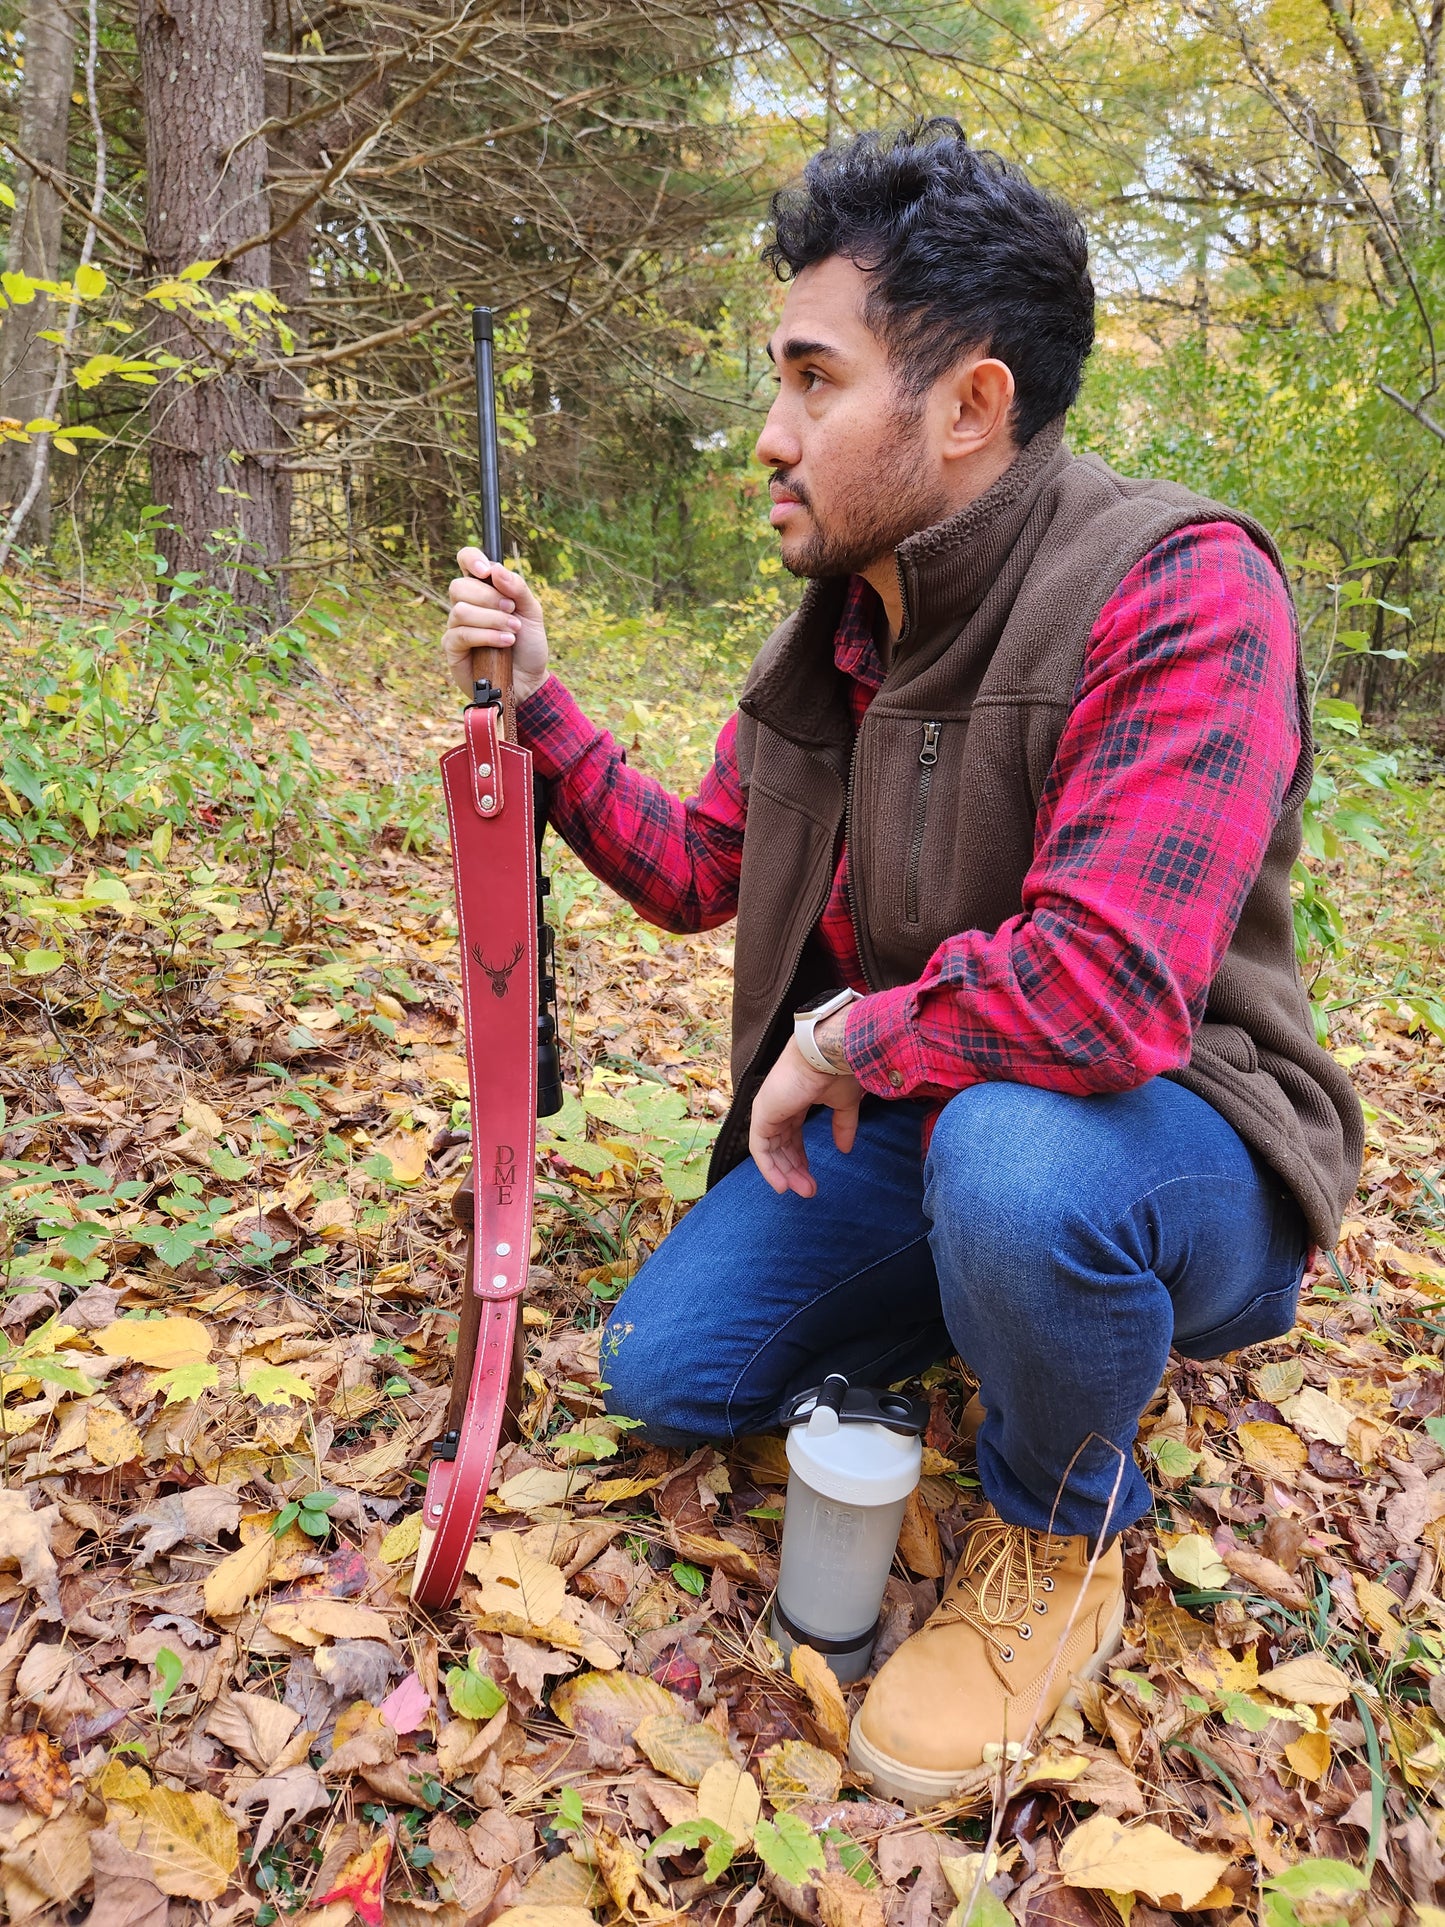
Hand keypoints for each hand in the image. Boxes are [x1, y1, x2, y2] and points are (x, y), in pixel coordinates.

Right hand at [443, 547, 549, 702]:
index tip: (486, 571)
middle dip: (489, 597)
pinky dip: (487, 636)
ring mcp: (456, 627)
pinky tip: (505, 643)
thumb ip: (517, 588)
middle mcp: (466, 605)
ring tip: (513, 632)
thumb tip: (495, 570)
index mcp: (484, 589)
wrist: (530, 681)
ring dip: (492, 619)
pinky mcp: (453, 649)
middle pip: (459, 586)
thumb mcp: (532, 613)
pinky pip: (461, 635)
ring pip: (461, 611)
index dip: (471, 559)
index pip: (466, 560)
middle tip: (511, 611)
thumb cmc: (528, 645)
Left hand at [749, 1028, 862, 1199]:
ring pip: (770, 1150)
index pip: (792, 1135)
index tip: (812, 1177)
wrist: (828, 1053)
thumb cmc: (836, 1069)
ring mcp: (768, 1109)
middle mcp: (778, 1105)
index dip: (801, 1157)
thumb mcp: (843, 1103)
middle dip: (794, 1169)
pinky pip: (760, 1148)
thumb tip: (846, 1149)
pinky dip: (769, 1168)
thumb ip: (842, 1126)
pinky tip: (782, 1185)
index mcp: (795, 1100)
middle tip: (809, 1190)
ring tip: (802, 1191)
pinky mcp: (762, 1114)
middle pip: (781, 1145)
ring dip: (785, 1173)